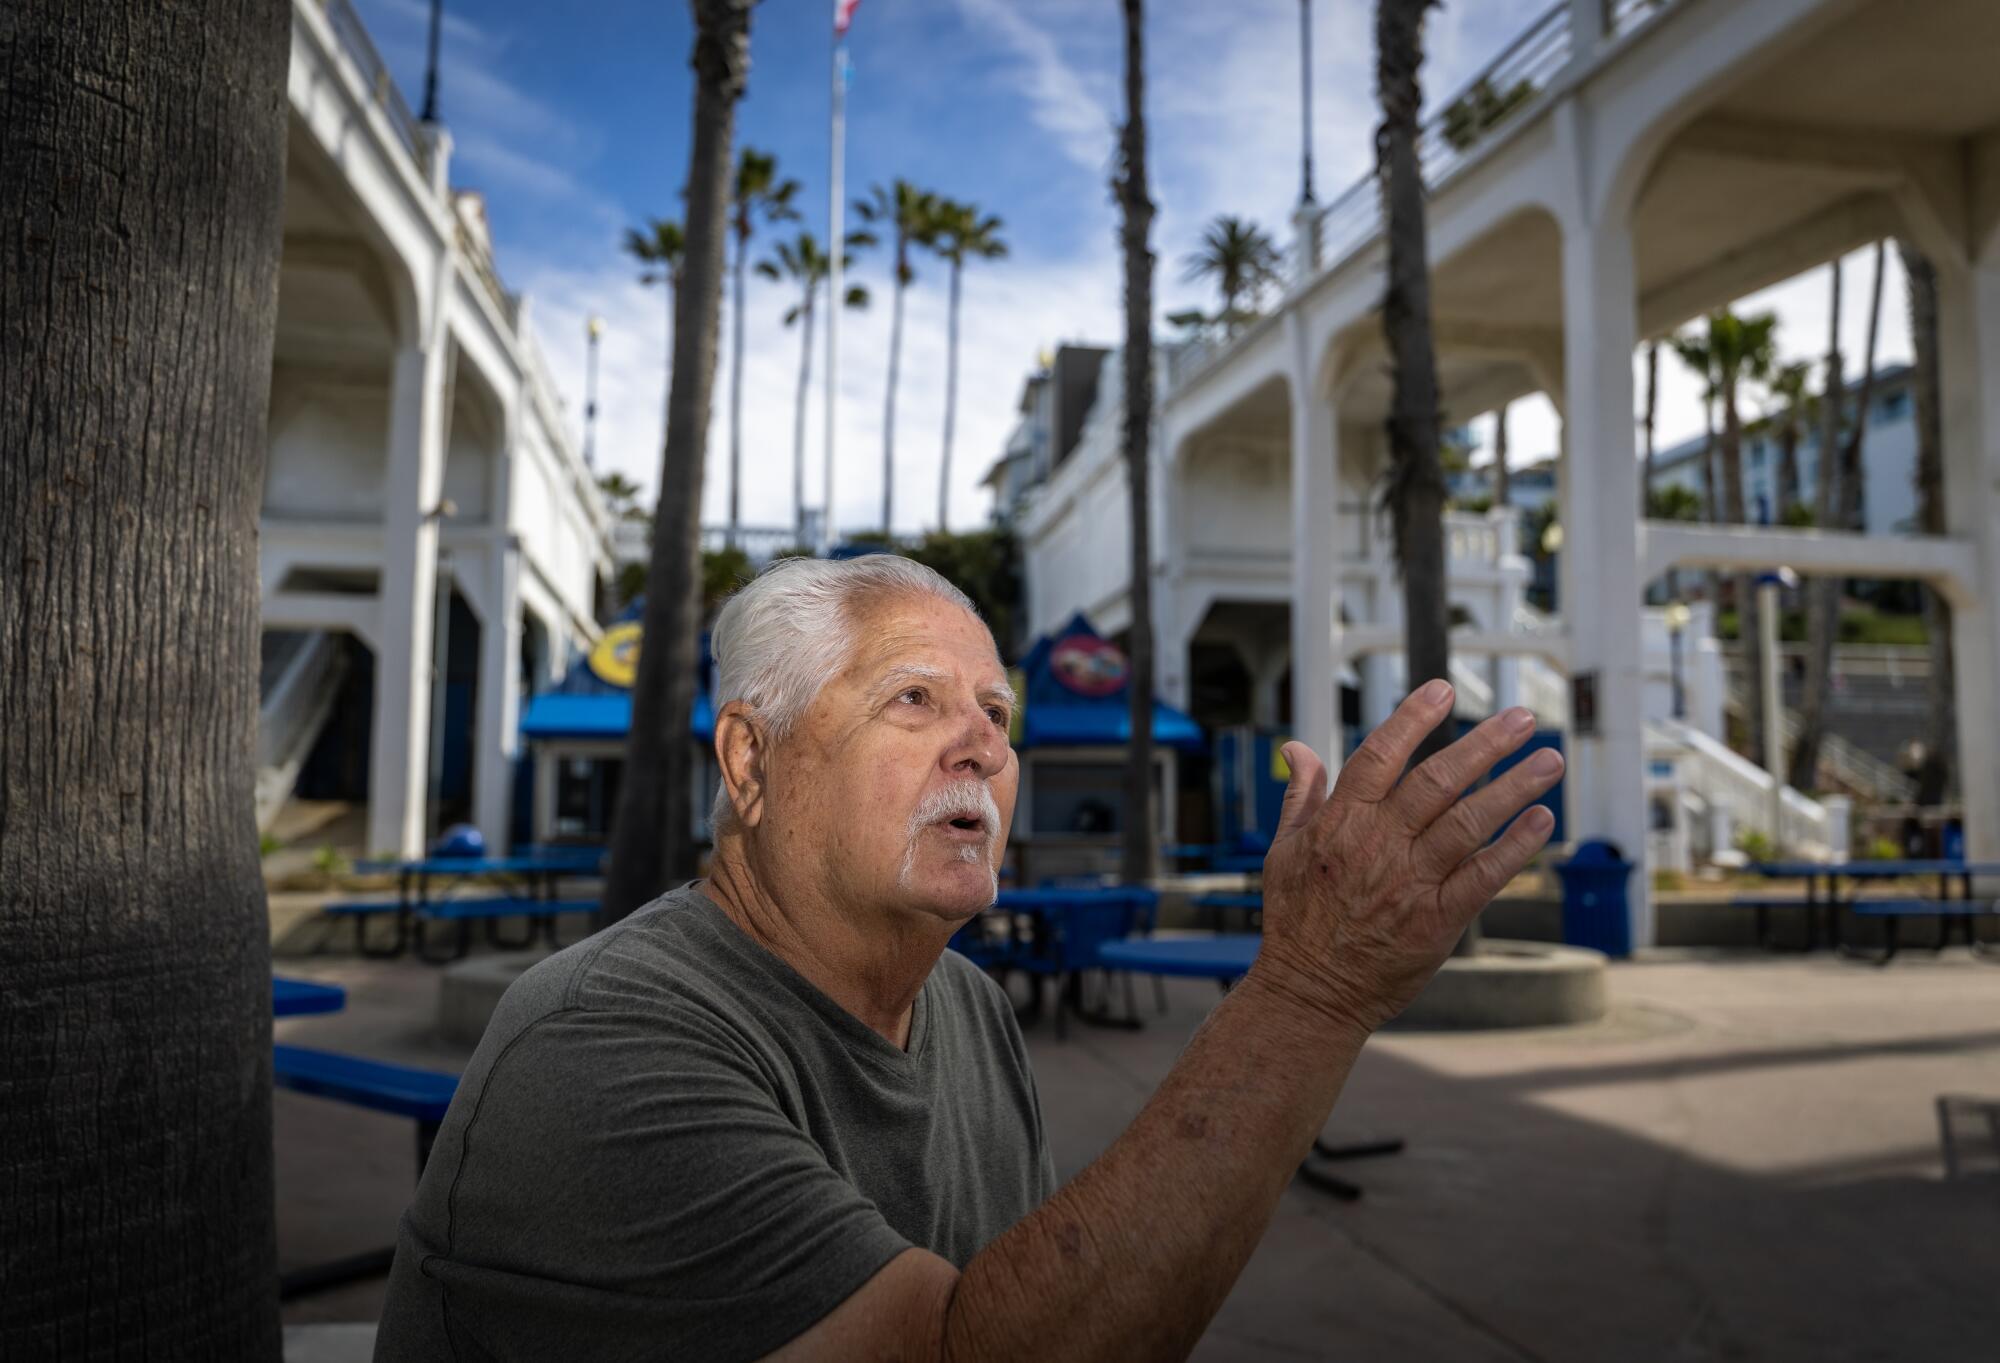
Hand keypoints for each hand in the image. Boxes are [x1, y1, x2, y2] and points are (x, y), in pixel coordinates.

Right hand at [1248, 682, 1563, 1035]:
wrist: (1311, 991)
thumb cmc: (1296, 919)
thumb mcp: (1283, 850)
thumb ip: (1301, 795)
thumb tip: (1297, 748)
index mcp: (1339, 823)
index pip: (1379, 755)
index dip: (1412, 719)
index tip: (1443, 689)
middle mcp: (1377, 846)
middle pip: (1436, 781)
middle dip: (1484, 744)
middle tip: (1523, 718)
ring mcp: (1409, 883)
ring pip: (1468, 823)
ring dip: (1513, 788)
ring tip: (1550, 760)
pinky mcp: (1436, 920)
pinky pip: (1483, 876)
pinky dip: (1514, 847)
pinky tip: (1541, 820)